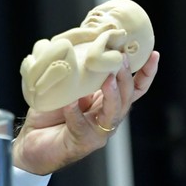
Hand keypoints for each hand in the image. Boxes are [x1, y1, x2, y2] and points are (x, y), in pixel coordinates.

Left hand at [12, 51, 159, 174]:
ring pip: (113, 113)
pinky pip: (81, 125)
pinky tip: (70, 102)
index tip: (153, 54)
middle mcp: (107, 117)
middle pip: (127, 97)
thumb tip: (83, 43)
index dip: (146, 73)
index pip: (134, 88)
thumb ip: (79, 72)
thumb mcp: (67, 86)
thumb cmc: (50, 112)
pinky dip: (75, 112)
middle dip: (127, 77)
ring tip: (108, 79)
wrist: (32, 141)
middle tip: (122, 59)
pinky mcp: (82, 142)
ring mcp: (98, 131)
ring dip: (112, 94)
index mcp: (107, 101)